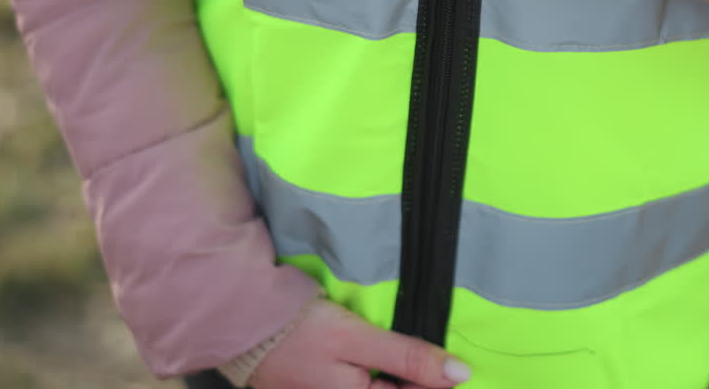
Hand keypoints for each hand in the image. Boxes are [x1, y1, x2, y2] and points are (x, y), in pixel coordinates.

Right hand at [250, 300, 470, 388]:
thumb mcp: (358, 339)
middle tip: (441, 355)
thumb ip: (407, 357)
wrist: (247, 324)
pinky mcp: (324, 387)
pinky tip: (387, 353)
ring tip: (417, 351)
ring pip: (383, 385)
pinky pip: (367, 382)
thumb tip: (461, 374)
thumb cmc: (301, 332)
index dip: (441, 380)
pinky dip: (382, 370)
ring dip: (401, 372)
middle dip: (419, 376)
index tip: (459, 362)